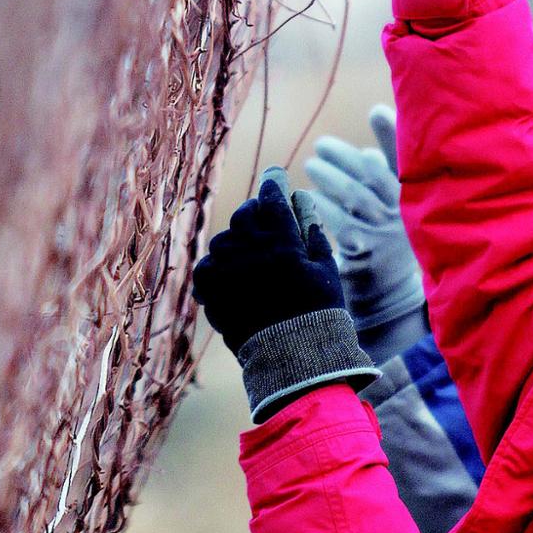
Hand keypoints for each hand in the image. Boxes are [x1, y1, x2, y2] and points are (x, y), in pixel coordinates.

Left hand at [192, 170, 343, 356]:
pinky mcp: (211, 292)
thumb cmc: (318, 311)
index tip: (275, 175)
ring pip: (224, 239)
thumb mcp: (325, 267)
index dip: (273, 181)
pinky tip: (231, 274)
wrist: (293, 357)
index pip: (272, 196)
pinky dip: (217, 266)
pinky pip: (207, 266)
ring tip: (251, 256)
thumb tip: (300, 196)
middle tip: (265, 221)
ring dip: (237, 241)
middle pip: (245, 214)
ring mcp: (227, 271)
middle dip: (256, 213)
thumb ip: (311, 228)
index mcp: (283, 241)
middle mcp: (250, 251)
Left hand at [305, 105, 425, 346]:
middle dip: (345, 158)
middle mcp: (402, 219)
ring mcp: (384, 239)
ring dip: (329, 180)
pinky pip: (339, 226)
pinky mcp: (364, 258)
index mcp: (413, 202)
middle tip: (320, 148)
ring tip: (312, 168)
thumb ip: (390, 161)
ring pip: (354, 200)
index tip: (374, 113)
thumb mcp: (398, 203)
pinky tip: (306, 200)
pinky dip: (320, 209)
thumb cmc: (389, 242)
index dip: (391, 138)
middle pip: (372, 179)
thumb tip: (376, 117)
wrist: (389, 299)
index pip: (404, 164)